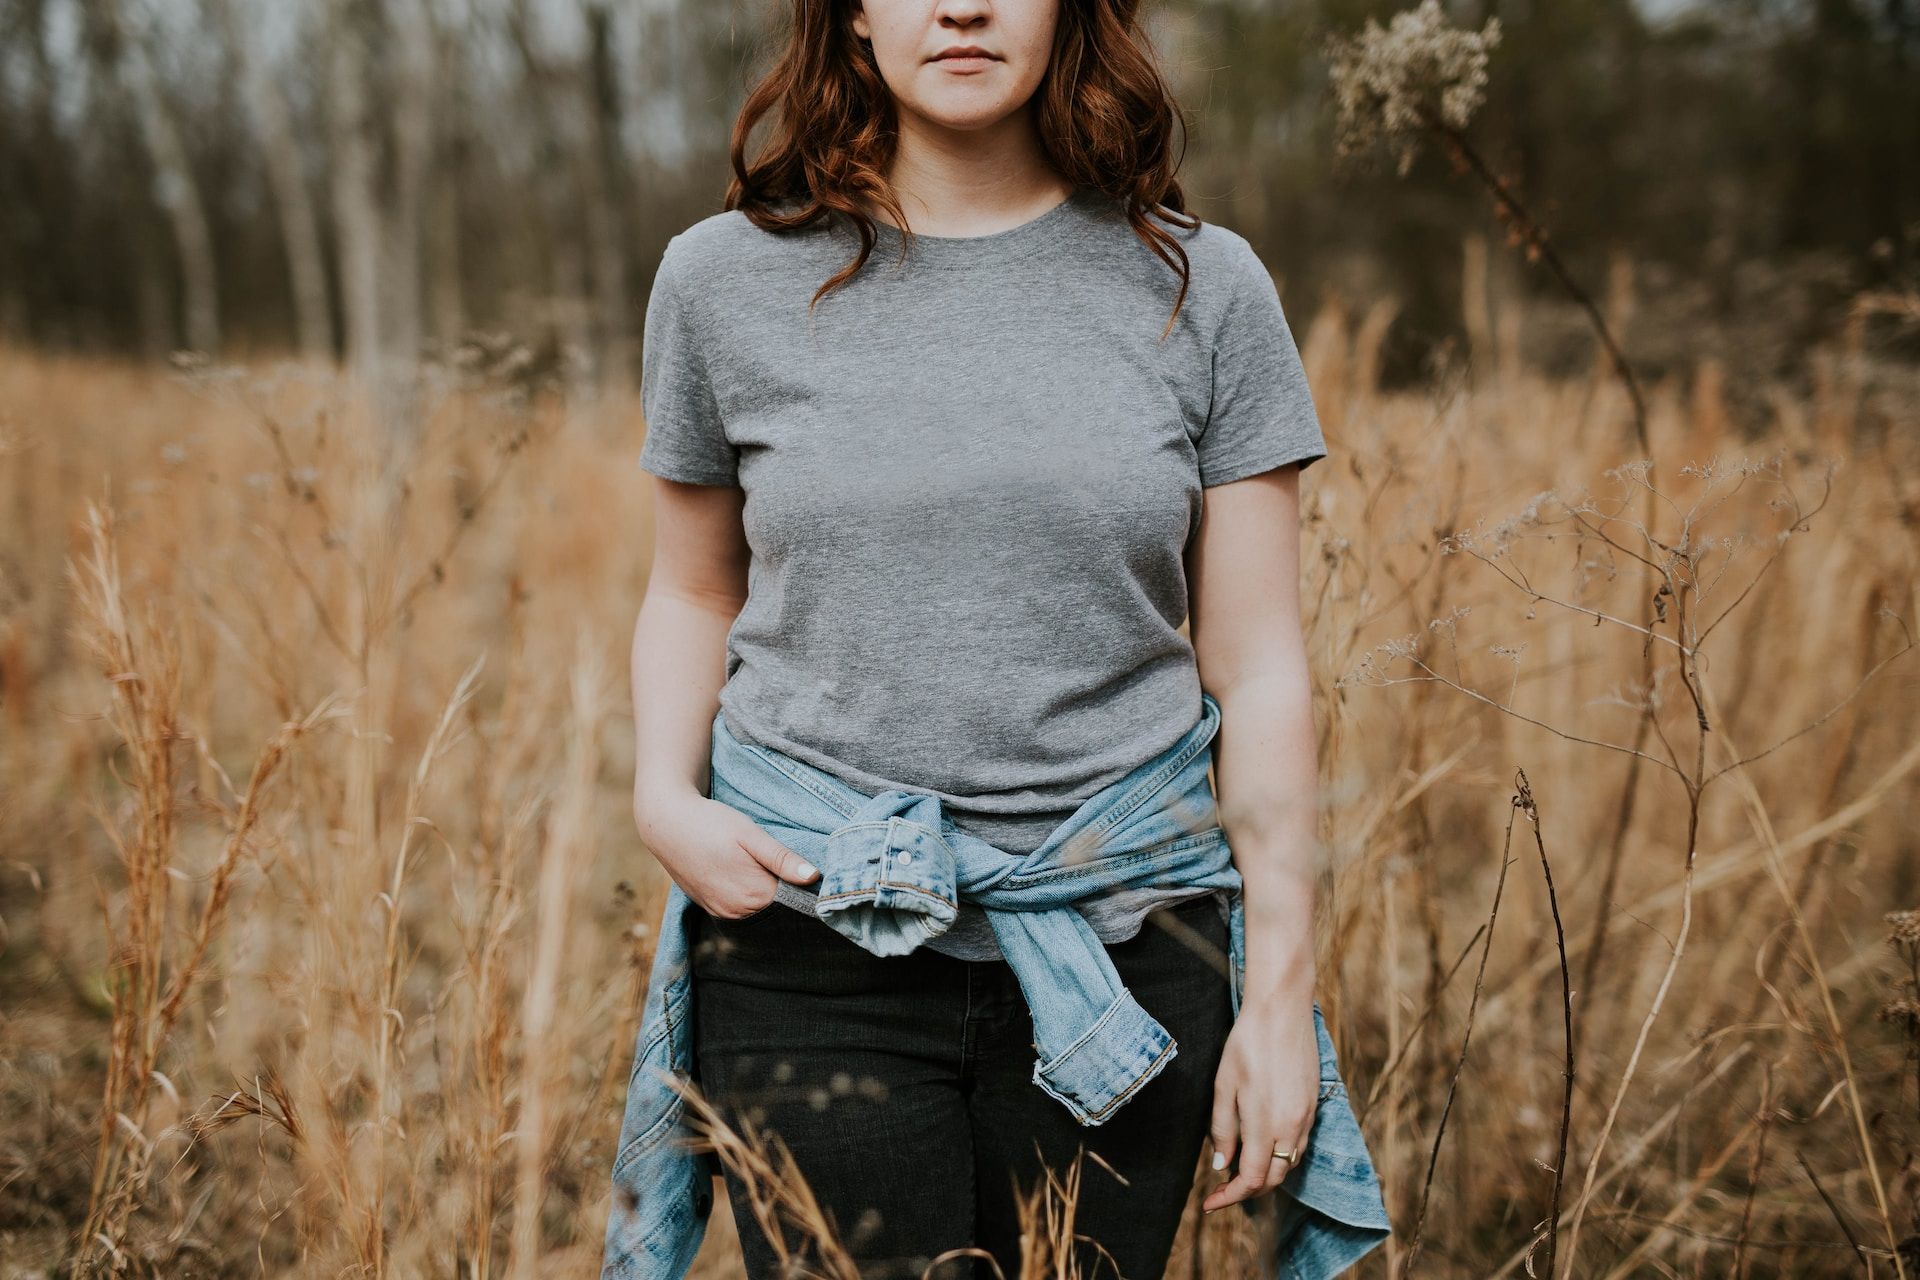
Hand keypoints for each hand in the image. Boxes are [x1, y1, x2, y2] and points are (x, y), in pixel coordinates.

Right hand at [634, 789, 820, 918]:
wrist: (666, 824)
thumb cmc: (711, 824)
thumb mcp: (751, 835)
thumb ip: (782, 859)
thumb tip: (814, 877)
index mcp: (753, 895)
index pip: (794, 898)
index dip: (801, 881)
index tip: (802, 865)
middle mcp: (738, 911)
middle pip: (776, 904)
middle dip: (783, 886)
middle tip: (776, 858)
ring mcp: (722, 912)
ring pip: (758, 907)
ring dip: (763, 890)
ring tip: (756, 862)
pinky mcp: (711, 907)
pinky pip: (739, 907)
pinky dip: (746, 894)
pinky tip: (742, 872)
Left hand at [1202, 991, 1318, 1213]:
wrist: (1282, 1011)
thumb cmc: (1246, 1044)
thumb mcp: (1224, 1086)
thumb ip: (1222, 1129)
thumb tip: (1220, 1165)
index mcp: (1266, 1125)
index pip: (1251, 1180)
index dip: (1230, 1197)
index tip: (1210, 1203)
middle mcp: (1291, 1127)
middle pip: (1273, 1179)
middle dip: (1247, 1191)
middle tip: (1221, 1190)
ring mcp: (1306, 1117)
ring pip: (1288, 1164)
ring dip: (1265, 1175)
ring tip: (1238, 1171)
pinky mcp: (1314, 1106)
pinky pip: (1298, 1145)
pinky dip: (1280, 1157)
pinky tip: (1262, 1148)